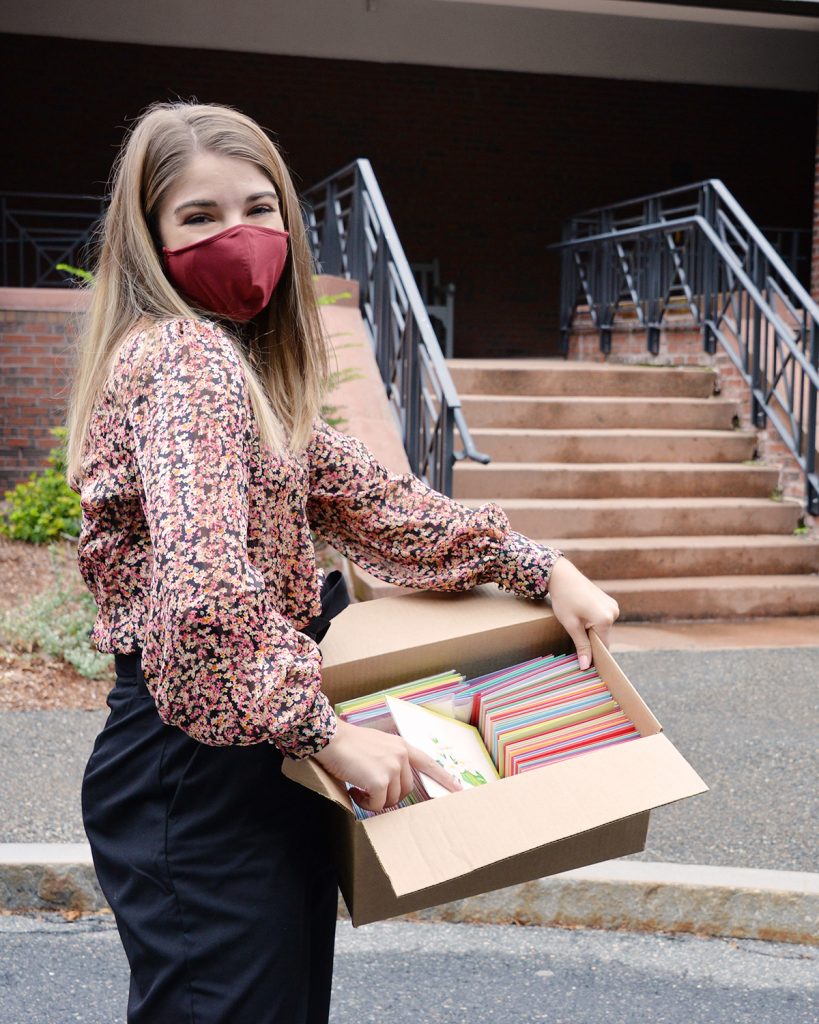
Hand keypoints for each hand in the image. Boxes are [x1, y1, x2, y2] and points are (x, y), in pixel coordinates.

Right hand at [313, 718, 461, 811]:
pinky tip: (354, 790)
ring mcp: (392, 768)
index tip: (458, 788)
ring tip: (358, 788)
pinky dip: (365, 803)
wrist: (331, 738)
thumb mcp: (376, 745)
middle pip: (406, 789)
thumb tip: (388, 782)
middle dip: (389, 795)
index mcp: (401, 746)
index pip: (428, 762)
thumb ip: (389, 759)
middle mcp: (400, 756)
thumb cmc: (347, 742)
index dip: (443, 777)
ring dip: (374, 800)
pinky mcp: (380, 781)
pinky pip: (376, 804)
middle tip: (369, 791)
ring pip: (391, 799)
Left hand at [547, 556, 619, 669]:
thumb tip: (586, 666)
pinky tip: (582, 615)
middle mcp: (614, 612)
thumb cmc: (564, 600)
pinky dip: (594, 621)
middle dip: (591, 640)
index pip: (603, 646)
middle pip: (603, 637)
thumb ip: (581, 646)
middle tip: (575, 636)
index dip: (594, 654)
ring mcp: (613, 606)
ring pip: (603, 628)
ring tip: (577, 622)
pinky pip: (603, 619)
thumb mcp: (571, 625)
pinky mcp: (610, 602)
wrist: (563, 576)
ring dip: (592, 630)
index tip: (584, 660)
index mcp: (605, 619)